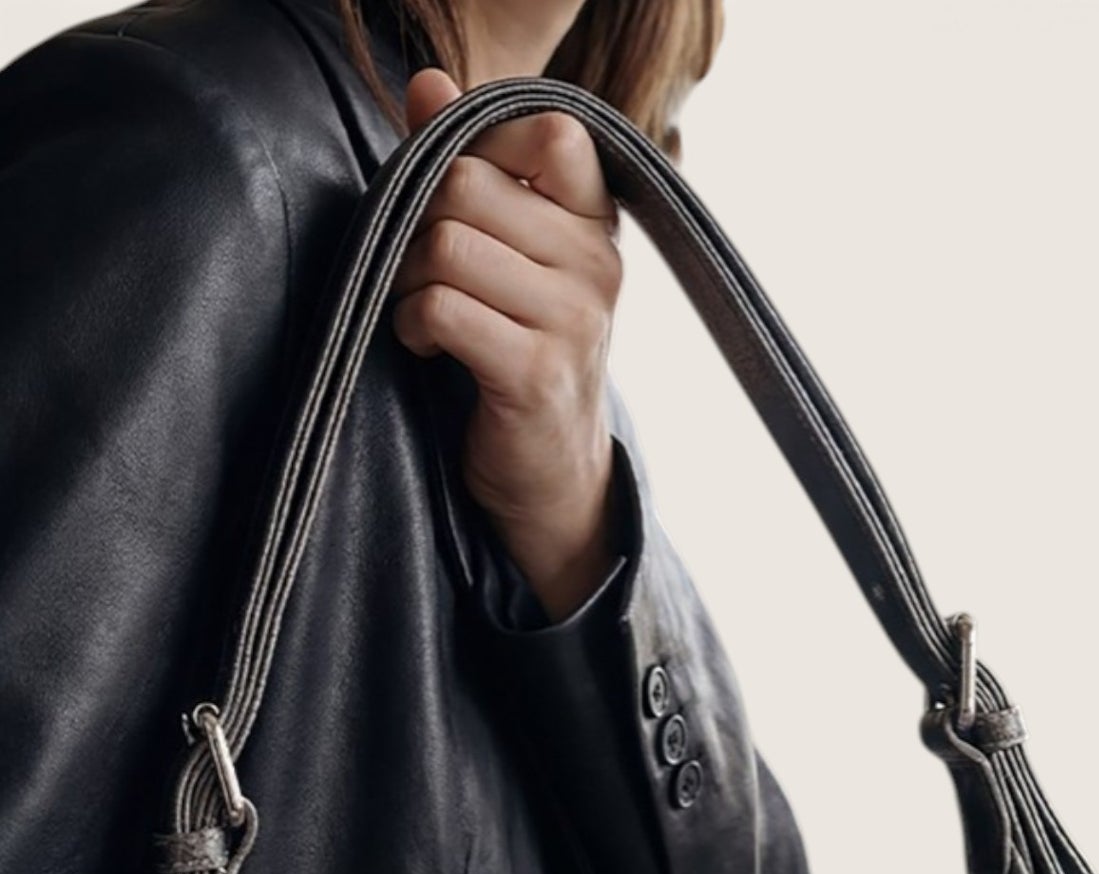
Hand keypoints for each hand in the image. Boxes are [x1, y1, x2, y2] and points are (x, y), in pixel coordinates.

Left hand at [392, 69, 625, 620]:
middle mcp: (598, 267)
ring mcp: (574, 322)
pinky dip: (412, 323)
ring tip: (423, 309)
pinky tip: (426, 343)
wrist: (552, 474)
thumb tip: (427, 80)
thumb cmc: (518, 350)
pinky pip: (441, 306)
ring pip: (446, 243)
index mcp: (596, 224)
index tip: (465, 199)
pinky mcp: (536, 373)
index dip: (483, 146)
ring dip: (408, 277)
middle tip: (421, 268)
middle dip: (418, 219)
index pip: (548, 131)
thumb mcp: (503, 251)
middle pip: (465, 182)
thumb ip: (467, 163)